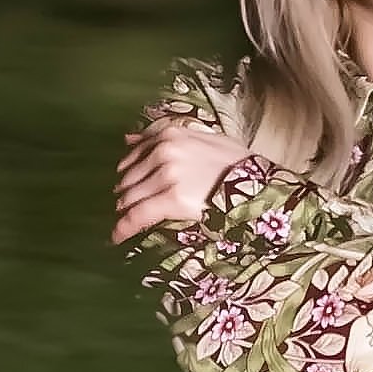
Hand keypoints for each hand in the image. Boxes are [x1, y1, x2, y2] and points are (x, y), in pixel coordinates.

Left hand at [111, 114, 242, 244]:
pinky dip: (123, 227)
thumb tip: (129, 139)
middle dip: (127, 193)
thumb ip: (165, 137)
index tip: (126, 182)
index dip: (129, 170)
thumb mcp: (204, 138)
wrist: (256, 183)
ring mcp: (166, 175)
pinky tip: (116, 237)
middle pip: (130, 177)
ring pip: (131, 196)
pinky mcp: (171, 199)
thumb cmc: (236, 162)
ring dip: (125, 210)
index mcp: (170, 134)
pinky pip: (138, 215)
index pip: (135, 153)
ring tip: (123, 221)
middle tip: (125, 206)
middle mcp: (164, 151)